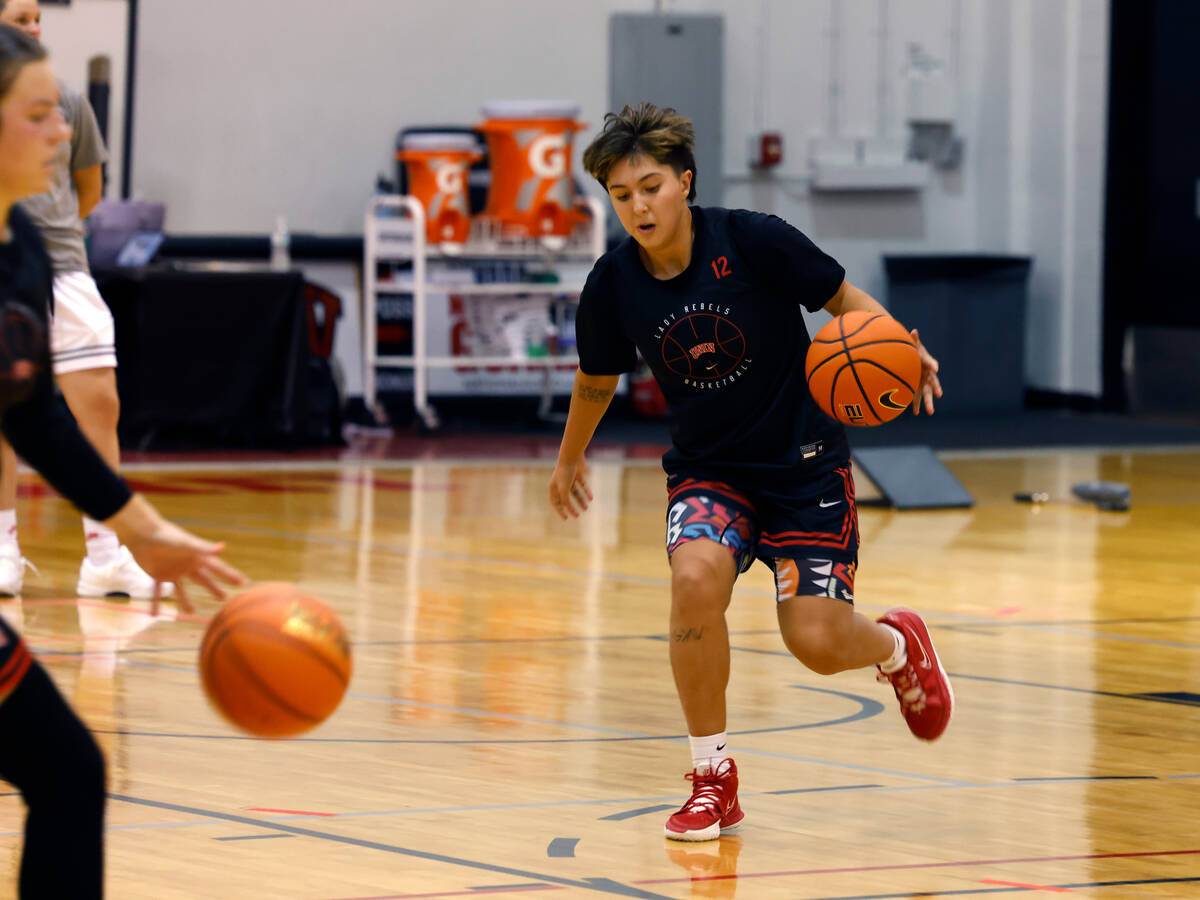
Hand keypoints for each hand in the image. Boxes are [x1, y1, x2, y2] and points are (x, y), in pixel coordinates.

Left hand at [106, 496, 246, 613]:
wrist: (143, 534)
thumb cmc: (167, 536)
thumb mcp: (186, 544)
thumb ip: (204, 547)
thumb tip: (223, 547)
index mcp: (197, 558)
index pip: (218, 568)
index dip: (230, 575)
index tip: (242, 582)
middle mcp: (187, 566)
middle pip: (204, 580)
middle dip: (214, 588)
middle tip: (224, 598)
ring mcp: (173, 572)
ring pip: (182, 589)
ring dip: (186, 600)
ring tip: (191, 612)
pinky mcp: (158, 575)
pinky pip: (158, 591)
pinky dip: (156, 602)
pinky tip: (154, 615)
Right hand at [548, 456, 592, 519]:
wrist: (572, 456)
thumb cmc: (565, 472)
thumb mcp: (564, 489)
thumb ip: (566, 500)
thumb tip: (569, 509)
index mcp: (554, 487)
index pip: (555, 502)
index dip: (560, 511)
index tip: (566, 518)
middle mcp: (560, 483)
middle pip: (565, 499)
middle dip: (571, 507)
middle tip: (577, 515)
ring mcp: (569, 479)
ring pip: (575, 493)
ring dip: (580, 500)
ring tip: (586, 508)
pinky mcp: (578, 474)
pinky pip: (582, 485)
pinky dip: (587, 491)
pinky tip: (591, 498)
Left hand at [910, 328, 942, 414]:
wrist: (912, 360)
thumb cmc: (914, 351)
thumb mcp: (914, 345)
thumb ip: (914, 340)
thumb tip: (914, 331)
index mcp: (928, 364)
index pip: (932, 364)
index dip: (933, 365)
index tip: (934, 368)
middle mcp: (928, 375)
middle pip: (933, 383)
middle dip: (936, 389)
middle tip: (939, 394)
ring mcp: (923, 383)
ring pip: (927, 394)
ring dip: (928, 403)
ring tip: (930, 412)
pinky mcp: (916, 389)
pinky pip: (916, 398)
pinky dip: (916, 405)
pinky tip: (916, 413)